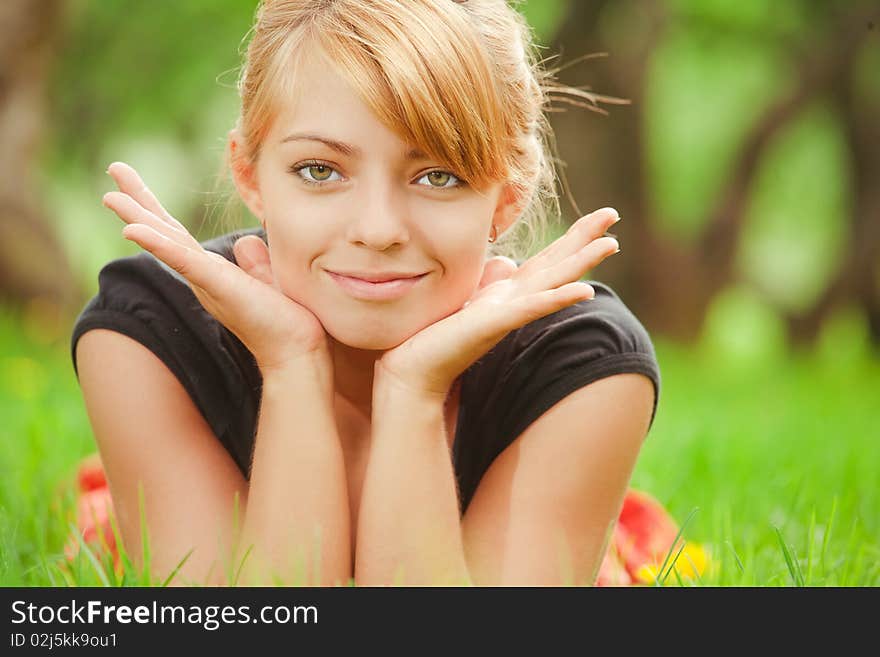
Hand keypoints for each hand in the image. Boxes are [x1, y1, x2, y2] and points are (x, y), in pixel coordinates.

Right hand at [101, 161, 329, 372]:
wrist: (298, 352)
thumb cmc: (288, 321)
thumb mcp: (270, 281)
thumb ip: (256, 262)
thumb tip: (247, 242)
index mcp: (213, 272)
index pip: (178, 234)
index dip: (156, 208)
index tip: (132, 182)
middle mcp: (203, 276)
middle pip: (164, 231)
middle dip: (137, 201)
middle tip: (113, 168)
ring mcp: (208, 281)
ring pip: (166, 243)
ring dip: (137, 218)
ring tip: (109, 197)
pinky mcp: (219, 286)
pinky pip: (183, 261)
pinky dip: (158, 244)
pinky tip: (133, 230)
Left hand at [376, 208, 621, 395]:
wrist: (413, 369)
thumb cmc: (435, 336)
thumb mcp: (467, 297)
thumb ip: (489, 279)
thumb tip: (505, 262)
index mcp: (508, 294)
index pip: (547, 261)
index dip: (572, 238)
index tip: (599, 217)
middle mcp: (514, 302)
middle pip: (558, 264)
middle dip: (586, 239)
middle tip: (613, 214)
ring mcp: (508, 314)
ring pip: (553, 283)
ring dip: (583, 264)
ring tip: (611, 244)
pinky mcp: (495, 325)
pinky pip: (531, 309)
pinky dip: (557, 299)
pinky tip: (583, 291)